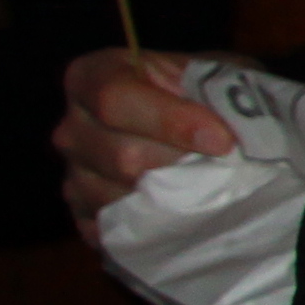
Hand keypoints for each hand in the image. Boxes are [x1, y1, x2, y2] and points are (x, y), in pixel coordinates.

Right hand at [55, 46, 235, 231]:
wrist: (197, 121)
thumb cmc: (203, 91)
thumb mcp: (214, 74)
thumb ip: (217, 92)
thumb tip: (232, 130)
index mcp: (92, 76)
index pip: (113, 98)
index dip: (170, 120)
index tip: (222, 141)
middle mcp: (72, 127)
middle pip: (122, 156)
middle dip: (182, 163)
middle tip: (230, 168)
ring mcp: (73, 176)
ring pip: (123, 198)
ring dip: (175, 198)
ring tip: (213, 187)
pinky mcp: (84, 216)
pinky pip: (118, 229)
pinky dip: (158, 225)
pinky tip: (188, 212)